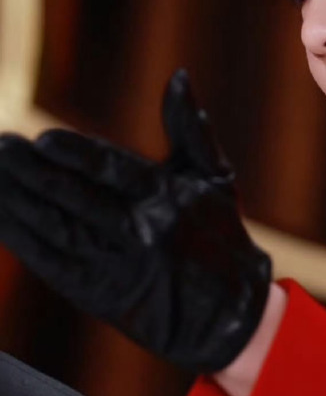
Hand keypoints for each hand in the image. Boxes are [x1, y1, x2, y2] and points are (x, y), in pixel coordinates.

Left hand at [0, 70, 270, 371]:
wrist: (232, 319)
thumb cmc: (222, 240)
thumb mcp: (215, 181)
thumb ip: (190, 130)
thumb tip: (179, 77)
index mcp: (167, 198)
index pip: (112, 170)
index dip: (75, 155)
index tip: (41, 140)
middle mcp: (141, 233)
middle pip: (75, 198)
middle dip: (31, 172)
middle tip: (1, 146)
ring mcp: (119, 268)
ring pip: (56, 230)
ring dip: (17, 203)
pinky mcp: (102, 297)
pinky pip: (52, 265)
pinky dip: (21, 241)